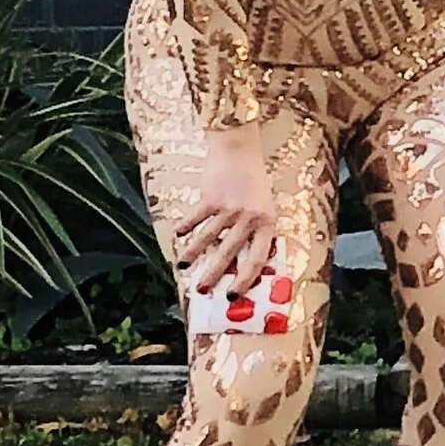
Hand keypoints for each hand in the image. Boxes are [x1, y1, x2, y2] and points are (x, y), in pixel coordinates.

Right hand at [175, 124, 282, 296]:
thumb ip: (255, 233)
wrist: (240, 151)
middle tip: (204, 289)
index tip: (234, 293)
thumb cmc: (254, 184)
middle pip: (231, 252)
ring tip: (182, 267)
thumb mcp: (263, 208)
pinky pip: (196, 218)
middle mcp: (250, 218)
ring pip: (209, 237)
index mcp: (267, 223)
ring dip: (193, 254)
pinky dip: (186, 227)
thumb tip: (242, 265)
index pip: (258, 258)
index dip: (246, 279)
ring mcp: (230, 207)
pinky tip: (177, 236)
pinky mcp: (212, 197)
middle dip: (215, 273)